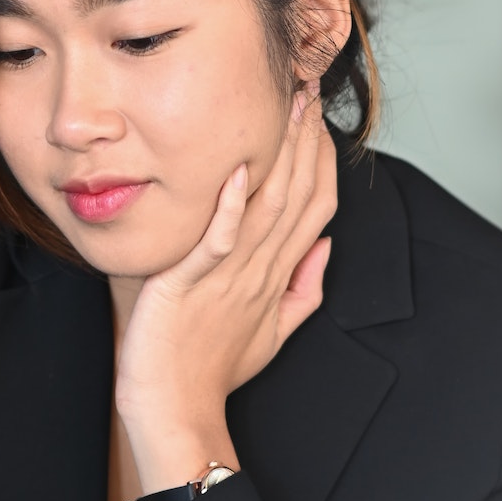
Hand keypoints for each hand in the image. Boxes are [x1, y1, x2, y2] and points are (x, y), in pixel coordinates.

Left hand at [114, 85, 337, 500]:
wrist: (177, 411)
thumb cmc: (213, 373)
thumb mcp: (271, 333)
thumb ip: (303, 290)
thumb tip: (324, 250)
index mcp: (278, 278)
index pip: (315, 209)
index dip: (322, 161)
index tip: (320, 117)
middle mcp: (262, 272)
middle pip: (298, 197)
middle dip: (307, 140)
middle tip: (310, 89)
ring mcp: (230, 278)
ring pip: (268, 208)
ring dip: (281, 156)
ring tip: (289, 108)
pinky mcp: (192, 285)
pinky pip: (219, 239)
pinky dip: (231, 204)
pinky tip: (239, 167)